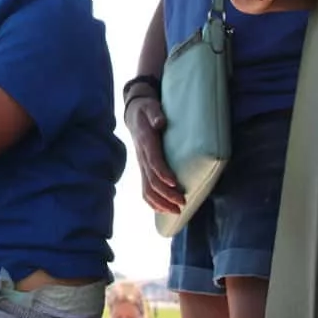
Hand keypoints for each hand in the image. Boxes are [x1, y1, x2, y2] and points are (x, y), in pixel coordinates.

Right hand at [125, 96, 183, 213]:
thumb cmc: (146, 110)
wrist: (134, 114)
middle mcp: (142, 156)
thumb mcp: (150, 106)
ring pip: (147, 189)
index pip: (153, 161)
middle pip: (151, 180)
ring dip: (161, 203)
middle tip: (182, 203)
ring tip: (176, 211)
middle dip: (166, 194)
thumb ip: (155, 113)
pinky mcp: (143, 169)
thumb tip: (160, 122)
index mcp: (145, 141)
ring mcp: (141, 165)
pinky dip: (153, 203)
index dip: (162, 173)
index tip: (174, 183)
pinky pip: (145, 190)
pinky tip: (164, 210)